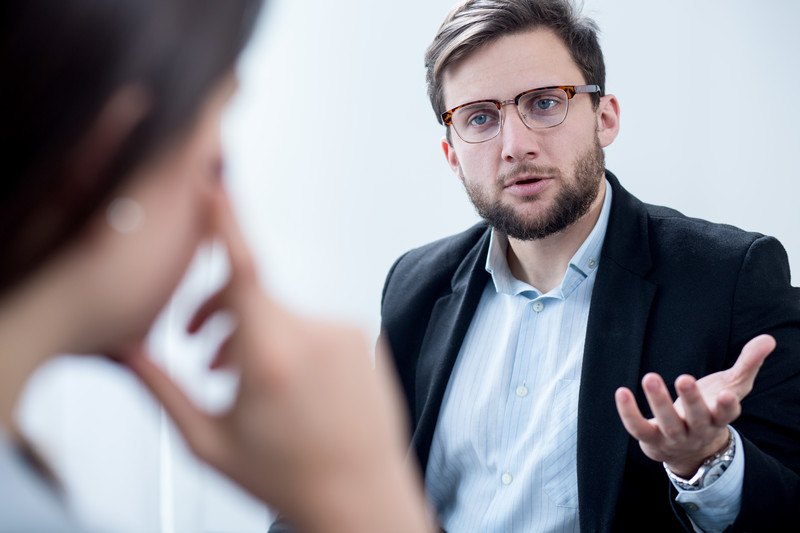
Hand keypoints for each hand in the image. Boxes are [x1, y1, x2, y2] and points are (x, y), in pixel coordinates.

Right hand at [124, 191, 431, 531]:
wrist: (362, 497)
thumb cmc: (291, 478)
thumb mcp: (208, 441)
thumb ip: (161, 388)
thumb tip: (127, 353)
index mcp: (271, 355)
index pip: (242, 267)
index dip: (224, 219)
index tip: (213, 183)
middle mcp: (314, 334)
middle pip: (251, 291)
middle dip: (217, 311)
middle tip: (199, 349)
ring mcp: (345, 333)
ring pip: (281, 310)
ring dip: (254, 331)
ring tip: (242, 378)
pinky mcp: (362, 337)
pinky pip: (312, 322)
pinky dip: (290, 340)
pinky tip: (288, 382)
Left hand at [615, 335, 774, 476]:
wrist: (690, 451)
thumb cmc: (711, 410)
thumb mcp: (731, 387)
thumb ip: (748, 364)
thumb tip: (769, 339)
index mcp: (719, 417)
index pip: (726, 415)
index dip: (727, 407)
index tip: (727, 395)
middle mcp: (698, 430)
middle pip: (697, 418)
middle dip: (691, 400)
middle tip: (684, 378)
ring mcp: (674, 437)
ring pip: (667, 423)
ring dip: (659, 401)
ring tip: (650, 377)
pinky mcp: (651, 439)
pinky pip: (638, 428)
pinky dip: (628, 412)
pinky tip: (622, 392)